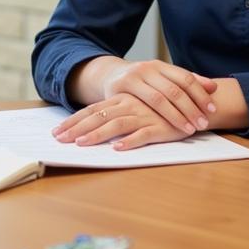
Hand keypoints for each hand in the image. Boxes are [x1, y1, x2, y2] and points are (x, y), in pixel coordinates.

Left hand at [52, 93, 190, 149]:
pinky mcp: (160, 127)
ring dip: (97, 135)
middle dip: (76, 129)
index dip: (73, 121)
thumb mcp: (133, 109)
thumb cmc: (157, 109)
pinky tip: (118, 148)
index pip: (91, 111)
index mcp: (120, 100)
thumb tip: (88, 129)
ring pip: (116, 125)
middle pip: (97, 117)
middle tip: (59, 140)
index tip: (56, 132)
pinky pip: (143, 134)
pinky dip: (130, 141)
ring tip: (81, 144)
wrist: (192, 104)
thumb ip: (114, 116)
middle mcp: (128, 105)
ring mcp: (144, 115)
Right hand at [98, 59, 216, 135]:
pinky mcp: (121, 89)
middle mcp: (148, 68)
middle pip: (175, 89)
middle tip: (204, 124)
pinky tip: (167, 128)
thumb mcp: (161, 78)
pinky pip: (143, 105)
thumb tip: (214, 87)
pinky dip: (159, 117)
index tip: (213, 110)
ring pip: (160, 98)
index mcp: (161, 65)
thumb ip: (185, 82)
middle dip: (191, 108)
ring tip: (190, 129)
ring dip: (178, 115)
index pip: (185, 78)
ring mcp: (134, 78)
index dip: (200, 94)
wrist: (110, 76)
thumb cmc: (141, 82)